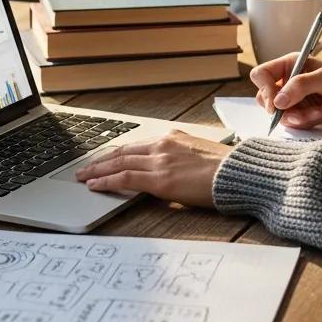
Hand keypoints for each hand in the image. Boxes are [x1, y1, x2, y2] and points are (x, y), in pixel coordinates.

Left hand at [74, 130, 231, 207]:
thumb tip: (170, 169)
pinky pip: (125, 178)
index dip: (116, 152)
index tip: (104, 157)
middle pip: (122, 151)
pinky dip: (106, 181)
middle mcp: (163, 144)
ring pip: (118, 162)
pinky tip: (95, 185)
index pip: (136, 145)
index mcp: (173, 137)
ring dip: (97, 170)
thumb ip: (180, 157)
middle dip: (100, 160)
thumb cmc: (226, 168)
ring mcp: (160, 160)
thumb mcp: (199, 154)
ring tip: (83, 176)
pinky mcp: (159, 179)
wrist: (238, 173)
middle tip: (84, 167)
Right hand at [251, 53, 321, 128]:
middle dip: (282, 109)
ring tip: (320, 112)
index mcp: (290, 65)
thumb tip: (277, 102)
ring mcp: (295, 99)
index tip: (277, 102)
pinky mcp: (304, 114)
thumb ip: (300, 86)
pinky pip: (294, 123)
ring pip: (280, 114)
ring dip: (299, 117)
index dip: (265, 89)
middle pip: (266, 98)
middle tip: (299, 111)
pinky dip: (307, 121)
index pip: (262, 75)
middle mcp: (288, 82)